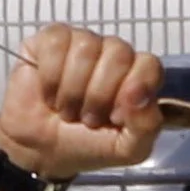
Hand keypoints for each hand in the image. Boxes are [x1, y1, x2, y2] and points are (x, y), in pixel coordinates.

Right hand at [0, 26, 166, 181]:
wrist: (40, 151)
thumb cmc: (88, 145)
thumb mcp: (127, 150)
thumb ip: (146, 126)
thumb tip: (139, 96)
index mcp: (138, 76)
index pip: (148, 65)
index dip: (131, 91)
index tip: (114, 117)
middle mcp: (115, 54)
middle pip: (118, 54)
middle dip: (98, 96)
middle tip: (86, 117)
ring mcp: (84, 43)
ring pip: (86, 48)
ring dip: (72, 90)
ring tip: (66, 109)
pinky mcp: (52, 39)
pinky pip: (57, 42)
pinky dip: (50, 76)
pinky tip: (49, 93)